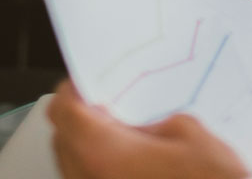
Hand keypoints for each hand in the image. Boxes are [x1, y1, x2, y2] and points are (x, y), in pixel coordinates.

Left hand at [47, 81, 248, 178]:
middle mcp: (89, 177)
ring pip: (71, 162)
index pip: (64, 110)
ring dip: (87, 144)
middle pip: (62, 137)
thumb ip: (155, 121)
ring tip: (119, 136)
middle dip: (79, 117)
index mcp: (104, 152)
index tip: (85, 82)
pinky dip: (98, 165)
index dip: (73, 89)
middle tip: (104, 106)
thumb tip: (146, 126)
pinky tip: (127, 161)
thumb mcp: (189, 132)